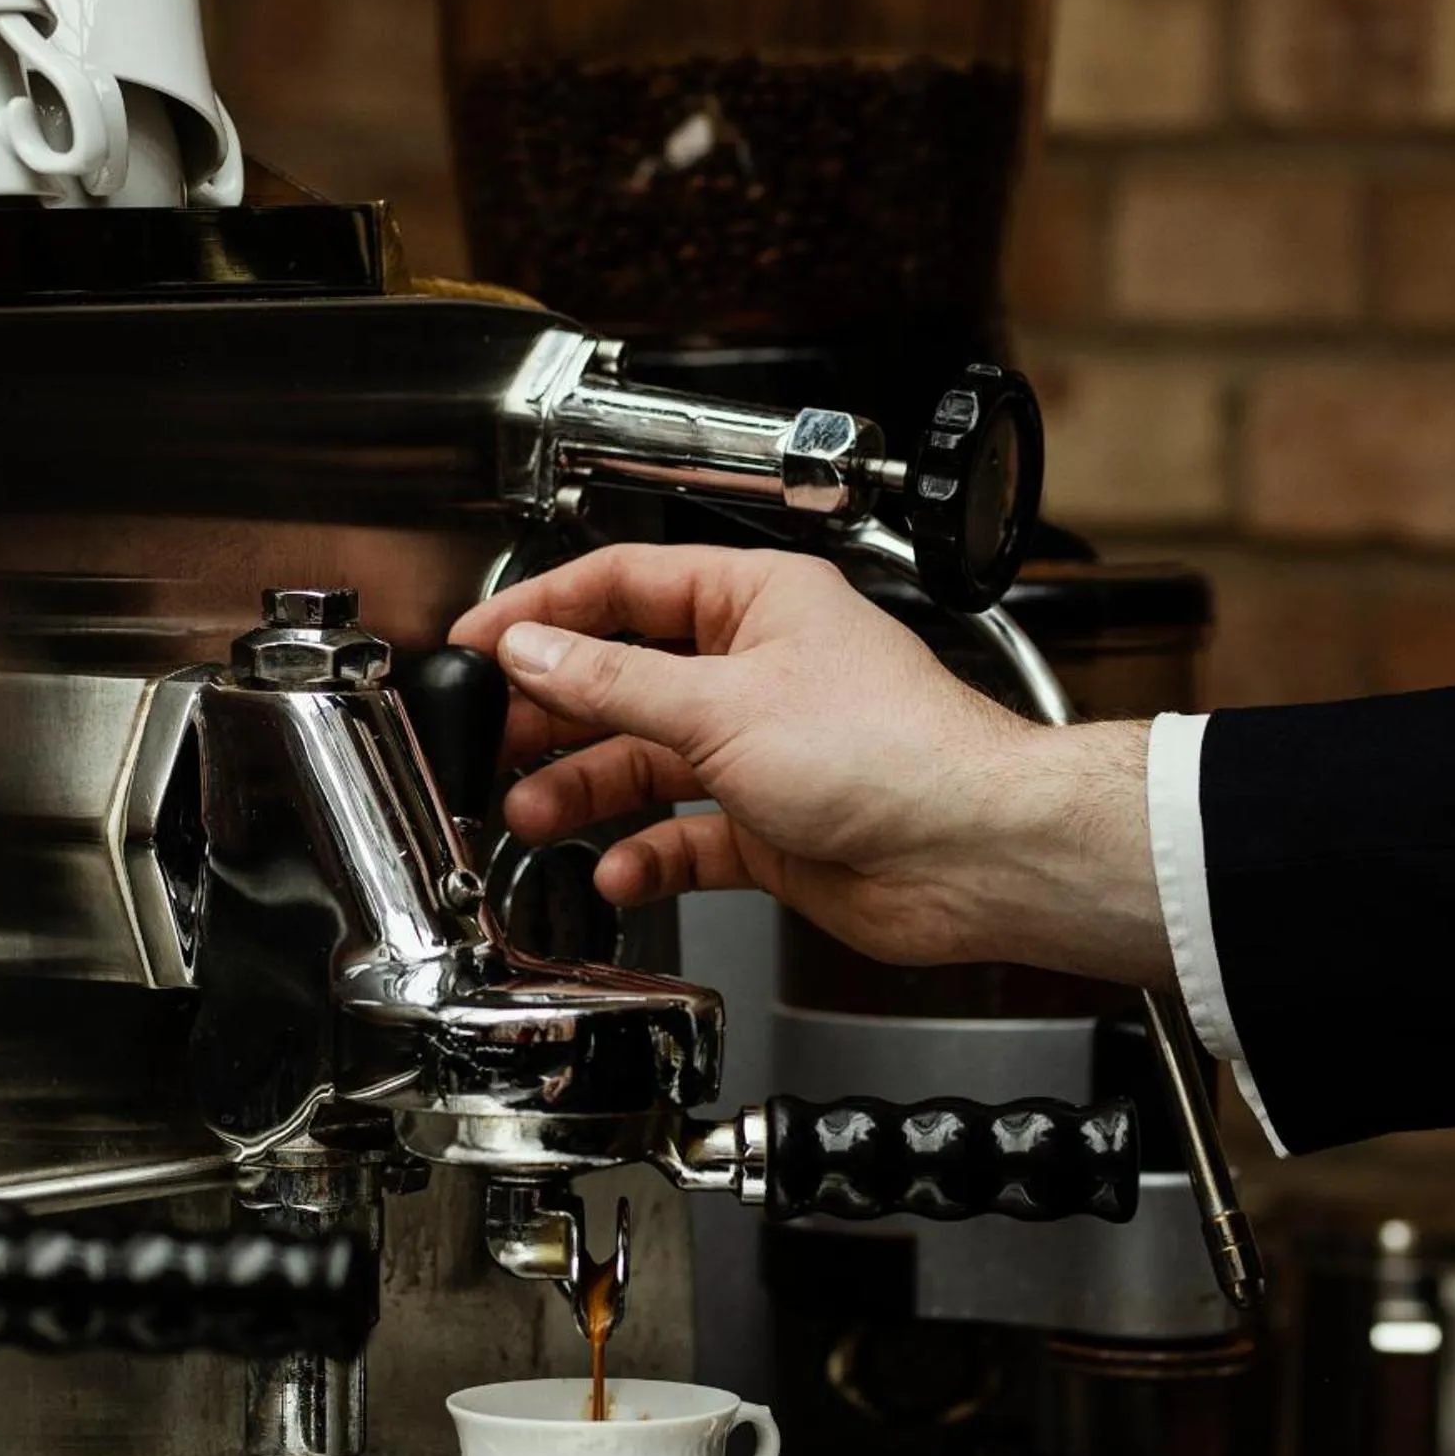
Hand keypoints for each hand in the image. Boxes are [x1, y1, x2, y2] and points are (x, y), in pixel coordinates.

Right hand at [451, 545, 1169, 983]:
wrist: (975, 853)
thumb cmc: (895, 754)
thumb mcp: (722, 706)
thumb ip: (613, 683)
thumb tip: (533, 651)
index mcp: (756, 601)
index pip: (623, 586)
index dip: (542, 612)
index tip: (479, 643)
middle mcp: (756, 669)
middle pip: (624, 680)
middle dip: (555, 714)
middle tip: (492, 742)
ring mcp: (761, 750)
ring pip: (646, 761)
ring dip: (585, 790)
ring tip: (531, 813)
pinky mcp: (770, 825)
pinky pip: (684, 836)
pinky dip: (646, 855)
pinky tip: (618, 869)